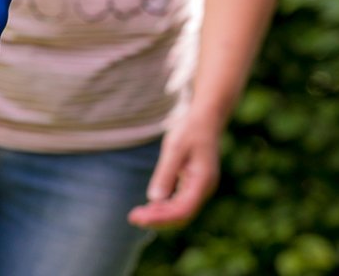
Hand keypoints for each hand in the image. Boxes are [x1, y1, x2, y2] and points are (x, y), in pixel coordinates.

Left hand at [128, 109, 222, 228]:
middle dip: (158, 219)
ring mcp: (200, 188)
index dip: (161, 218)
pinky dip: (165, 207)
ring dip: (160, 215)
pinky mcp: (194, 184)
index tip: (140, 218)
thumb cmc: (190, 130)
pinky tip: (149, 206)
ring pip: (181, 211)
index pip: (183, 211)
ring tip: (137, 215)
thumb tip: (154, 199)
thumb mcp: (175, 148)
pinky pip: (180, 202)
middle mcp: (204, 189)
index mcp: (203, 182)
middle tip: (133, 218)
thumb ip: (166, 173)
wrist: (205, 119)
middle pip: (181, 215)